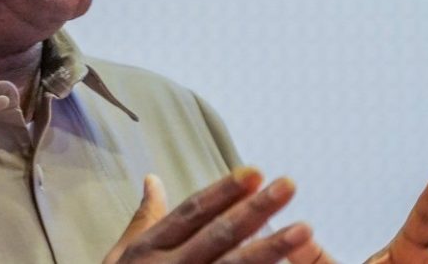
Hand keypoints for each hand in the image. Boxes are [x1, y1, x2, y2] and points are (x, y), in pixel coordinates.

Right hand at [105, 168, 325, 263]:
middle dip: (255, 210)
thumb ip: (143, 219)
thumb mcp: (122, 256)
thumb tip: (152, 180)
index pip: (192, 213)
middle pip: (219, 236)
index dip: (224, 191)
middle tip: (288, 186)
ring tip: (305, 230)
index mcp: (150, 249)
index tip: (256, 171)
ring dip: (271, 249)